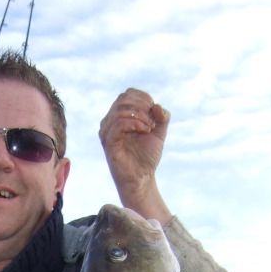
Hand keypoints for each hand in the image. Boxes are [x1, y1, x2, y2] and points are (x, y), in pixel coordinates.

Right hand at [99, 88, 171, 222]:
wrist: (142, 177)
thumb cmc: (147, 155)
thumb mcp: (160, 132)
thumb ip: (162, 116)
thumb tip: (156, 106)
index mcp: (120, 116)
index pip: (128, 94)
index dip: (144, 98)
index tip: (155, 113)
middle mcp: (110, 122)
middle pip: (123, 99)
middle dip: (142, 105)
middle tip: (153, 121)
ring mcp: (107, 132)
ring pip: (120, 110)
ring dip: (140, 115)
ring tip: (150, 128)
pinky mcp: (108, 142)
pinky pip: (118, 124)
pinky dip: (134, 123)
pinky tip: (145, 130)